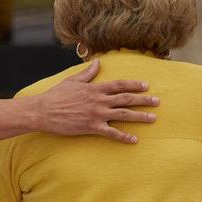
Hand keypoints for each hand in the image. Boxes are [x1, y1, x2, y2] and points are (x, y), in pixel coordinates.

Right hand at [25, 59, 158, 143]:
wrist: (44, 111)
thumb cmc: (57, 95)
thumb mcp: (72, 80)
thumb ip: (88, 72)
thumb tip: (97, 62)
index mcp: (94, 88)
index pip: (119, 85)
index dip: (134, 84)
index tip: (146, 85)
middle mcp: (99, 100)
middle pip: (126, 99)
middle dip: (143, 100)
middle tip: (157, 101)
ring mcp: (96, 114)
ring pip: (123, 114)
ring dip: (139, 116)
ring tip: (153, 118)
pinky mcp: (91, 127)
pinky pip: (111, 133)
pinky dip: (124, 136)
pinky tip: (134, 140)